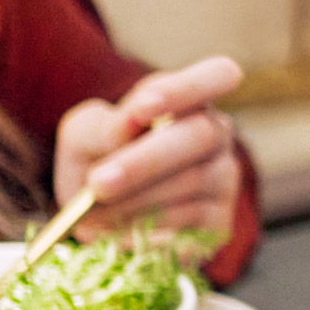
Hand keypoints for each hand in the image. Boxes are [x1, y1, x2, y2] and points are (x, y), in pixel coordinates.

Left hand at [52, 56, 243, 233]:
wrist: (104, 215)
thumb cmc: (98, 160)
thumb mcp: (84, 136)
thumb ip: (104, 127)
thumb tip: (131, 125)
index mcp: (189, 100)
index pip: (219, 75)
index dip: (188, 88)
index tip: (143, 108)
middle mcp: (218, 135)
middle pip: (199, 136)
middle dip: (144, 162)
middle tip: (98, 184)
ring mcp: (224, 180)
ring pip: (188, 186)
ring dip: (134, 202)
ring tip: (92, 215)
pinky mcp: (220, 224)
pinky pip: (187, 226)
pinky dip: (144, 233)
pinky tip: (116, 234)